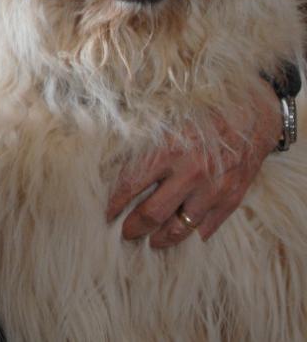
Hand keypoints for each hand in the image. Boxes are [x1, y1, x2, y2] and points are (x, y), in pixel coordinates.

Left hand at [106, 80, 278, 247]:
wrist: (251, 116)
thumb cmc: (203, 115)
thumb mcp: (169, 121)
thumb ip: (145, 142)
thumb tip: (113, 158)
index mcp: (168, 151)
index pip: (131, 185)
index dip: (115, 203)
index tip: (106, 213)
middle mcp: (189, 174)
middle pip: (152, 213)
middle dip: (134, 228)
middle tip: (126, 233)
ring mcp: (211, 190)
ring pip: (179, 228)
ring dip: (161, 239)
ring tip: (152, 242)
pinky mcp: (230, 199)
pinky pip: (207, 227)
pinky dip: (193, 234)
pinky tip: (183, 235)